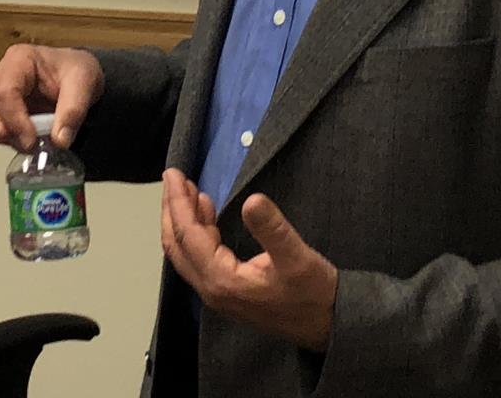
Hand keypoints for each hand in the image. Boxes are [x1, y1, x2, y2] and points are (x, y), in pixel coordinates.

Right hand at [0, 44, 104, 150]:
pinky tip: (30, 140)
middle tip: (24, 144)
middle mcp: (2, 73)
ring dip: (3, 136)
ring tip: (32, 143)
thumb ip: (73, 111)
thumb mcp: (85, 83)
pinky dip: (9, 139)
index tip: (32, 141)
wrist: (82, 74)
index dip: (15, 120)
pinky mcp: (1, 107)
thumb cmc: (78, 70)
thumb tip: (59, 141)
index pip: (4, 91)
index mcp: (20, 59)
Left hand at [160, 168, 338, 352]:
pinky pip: (198, 259)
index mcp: (222, 280)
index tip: (174, 173)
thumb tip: (251, 200)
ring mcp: (218, 294)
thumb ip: (272, 229)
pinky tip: (206, 216)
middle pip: (177, 244)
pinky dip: (195, 233)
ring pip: (185, 253)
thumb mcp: (297, 257)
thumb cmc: (314, 295)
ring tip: (188, 190)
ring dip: (183, 220)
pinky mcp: (227, 292)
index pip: (188, 234)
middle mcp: (212, 289)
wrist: (329, 327)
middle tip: (174, 177)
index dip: (178, 202)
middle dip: (172, 209)